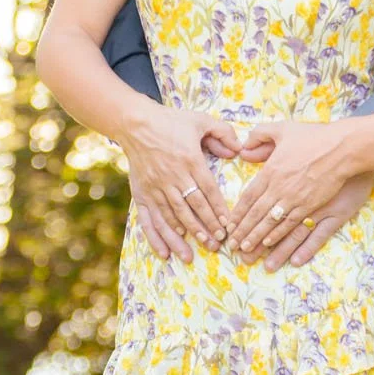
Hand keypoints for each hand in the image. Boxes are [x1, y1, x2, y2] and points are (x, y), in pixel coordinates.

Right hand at [122, 104, 238, 255]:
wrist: (136, 123)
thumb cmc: (171, 122)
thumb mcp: (200, 120)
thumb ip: (223, 132)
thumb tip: (238, 150)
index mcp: (190, 160)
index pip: (208, 190)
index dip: (218, 209)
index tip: (227, 225)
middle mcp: (173, 177)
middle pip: (193, 207)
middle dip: (206, 227)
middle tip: (217, 244)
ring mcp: (156, 187)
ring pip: (173, 216)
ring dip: (184, 236)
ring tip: (194, 254)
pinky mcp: (142, 193)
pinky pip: (149, 218)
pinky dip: (156, 236)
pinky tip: (165, 252)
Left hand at [227, 120, 363, 258]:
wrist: (343, 148)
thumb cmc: (314, 136)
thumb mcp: (282, 129)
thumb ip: (259, 136)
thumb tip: (243, 149)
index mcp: (271, 171)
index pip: (248, 196)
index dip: (238, 212)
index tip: (229, 224)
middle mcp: (280, 187)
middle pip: (256, 213)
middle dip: (243, 230)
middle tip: (233, 244)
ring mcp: (295, 198)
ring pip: (270, 222)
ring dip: (256, 237)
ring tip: (246, 249)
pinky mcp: (310, 205)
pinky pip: (290, 223)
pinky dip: (278, 234)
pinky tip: (268, 242)